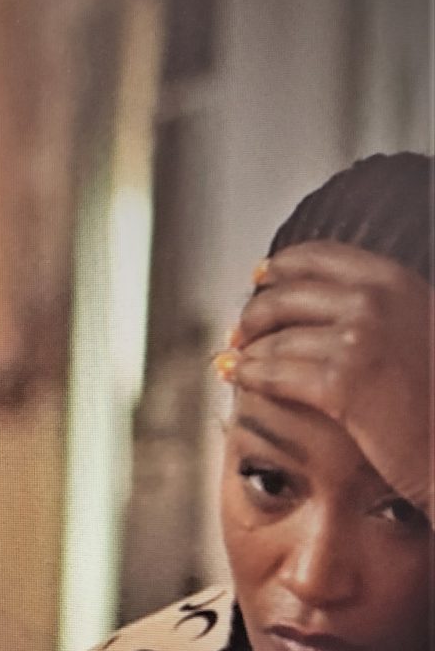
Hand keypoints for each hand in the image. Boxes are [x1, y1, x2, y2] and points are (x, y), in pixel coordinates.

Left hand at [233, 241, 432, 516]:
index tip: (258, 279)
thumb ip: (372, 305)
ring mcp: (359, 339)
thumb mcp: (413, 325)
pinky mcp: (342, 383)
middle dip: (252, 317)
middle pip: (283, 297)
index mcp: (395, 280)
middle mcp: (376, 300)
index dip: (279, 268)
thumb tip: (305, 294)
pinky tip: (238, 379)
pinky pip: (273, 373)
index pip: (318, 256)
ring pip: (273, 339)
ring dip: (246, 352)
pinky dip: (249, 375)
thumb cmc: (432, 394)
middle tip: (237, 335)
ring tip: (235, 362)